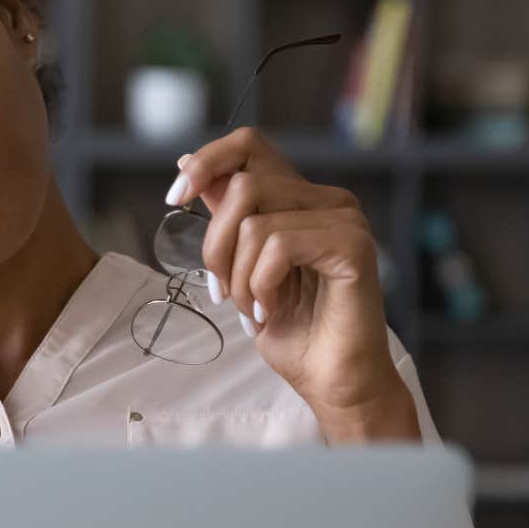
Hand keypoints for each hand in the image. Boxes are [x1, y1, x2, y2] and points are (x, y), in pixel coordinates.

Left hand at [166, 128, 404, 427]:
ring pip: (255, 221)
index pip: (249, 145)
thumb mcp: (240, 266)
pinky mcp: (353, 244)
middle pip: (242, 186)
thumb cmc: (292, 331)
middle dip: (216, 246)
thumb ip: (227, 216)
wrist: (330, 382)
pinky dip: (260, 284)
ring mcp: (344, 219)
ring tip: (254, 308)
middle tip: (223, 292)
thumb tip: (188, 164)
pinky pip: (278, 244)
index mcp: (300, 199)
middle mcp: (327, 200)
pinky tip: (271, 310)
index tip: (174, 199)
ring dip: (238, 277)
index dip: (206, 162)